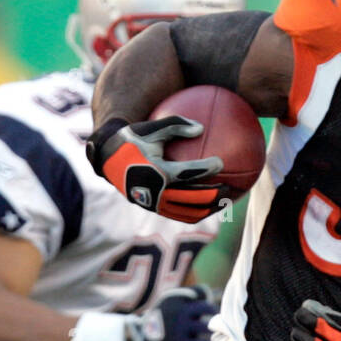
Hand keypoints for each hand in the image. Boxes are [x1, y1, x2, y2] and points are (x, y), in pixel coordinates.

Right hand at [89, 116, 222, 222]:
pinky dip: (197, 213)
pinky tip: (210, 206)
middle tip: (230, 187)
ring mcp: (157, 204)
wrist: (109, 160)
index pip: (187, 173)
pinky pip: (181, 215)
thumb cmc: (134, 139)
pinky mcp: (156, 209)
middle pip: (193, 198)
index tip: (221, 162)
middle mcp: (158, 192)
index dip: (206, 169)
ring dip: (209, 209)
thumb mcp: (152, 128)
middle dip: (214, 194)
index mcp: (158, 172)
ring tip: (225, 201)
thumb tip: (201, 128)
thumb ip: (176, 125)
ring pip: (189, 212)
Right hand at [125, 284, 215, 340]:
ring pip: (207, 327)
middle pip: (208, 308)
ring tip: (213, 335)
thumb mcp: (166, 304)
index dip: (206, 300)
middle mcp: (178, 310)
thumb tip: (210, 293)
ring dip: (213, 331)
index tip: (204, 310)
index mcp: (175, 298)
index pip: (201, 292)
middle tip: (216, 321)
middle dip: (214, 314)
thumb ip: (186, 299)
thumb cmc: (159, 323)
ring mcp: (179, 328)